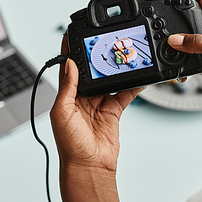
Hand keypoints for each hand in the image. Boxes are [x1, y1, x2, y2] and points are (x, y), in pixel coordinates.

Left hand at [50, 36, 143, 172]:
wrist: (89, 166)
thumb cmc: (70, 145)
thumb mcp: (62, 112)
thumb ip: (68, 87)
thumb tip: (69, 64)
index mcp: (67, 95)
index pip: (69, 67)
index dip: (71, 51)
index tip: (75, 35)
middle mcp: (82, 97)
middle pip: (92, 71)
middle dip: (99, 58)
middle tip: (106, 43)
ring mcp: (99, 103)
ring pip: (109, 80)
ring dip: (116, 70)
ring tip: (124, 56)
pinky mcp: (113, 110)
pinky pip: (124, 93)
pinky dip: (132, 85)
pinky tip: (138, 76)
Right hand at [162, 0, 201, 138]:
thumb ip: (199, 44)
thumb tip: (175, 39)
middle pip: (192, 16)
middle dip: (175, 14)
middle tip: (161, 15)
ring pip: (188, 39)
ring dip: (176, 41)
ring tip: (164, 45)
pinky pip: (189, 59)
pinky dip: (180, 62)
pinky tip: (179, 70)